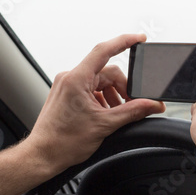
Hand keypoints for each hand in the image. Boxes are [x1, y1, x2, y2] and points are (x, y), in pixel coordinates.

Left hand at [24, 34, 165, 174]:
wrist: (43, 155)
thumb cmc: (63, 142)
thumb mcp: (105, 125)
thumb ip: (133, 112)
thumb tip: (152, 105)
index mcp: (77, 79)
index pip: (104, 51)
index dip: (124, 41)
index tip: (139, 39)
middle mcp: (70, 78)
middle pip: (106, 73)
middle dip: (122, 88)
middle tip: (133, 106)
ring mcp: (67, 86)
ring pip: (99, 82)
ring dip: (112, 96)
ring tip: (117, 115)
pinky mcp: (66, 94)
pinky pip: (90, 89)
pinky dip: (102, 100)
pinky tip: (105, 115)